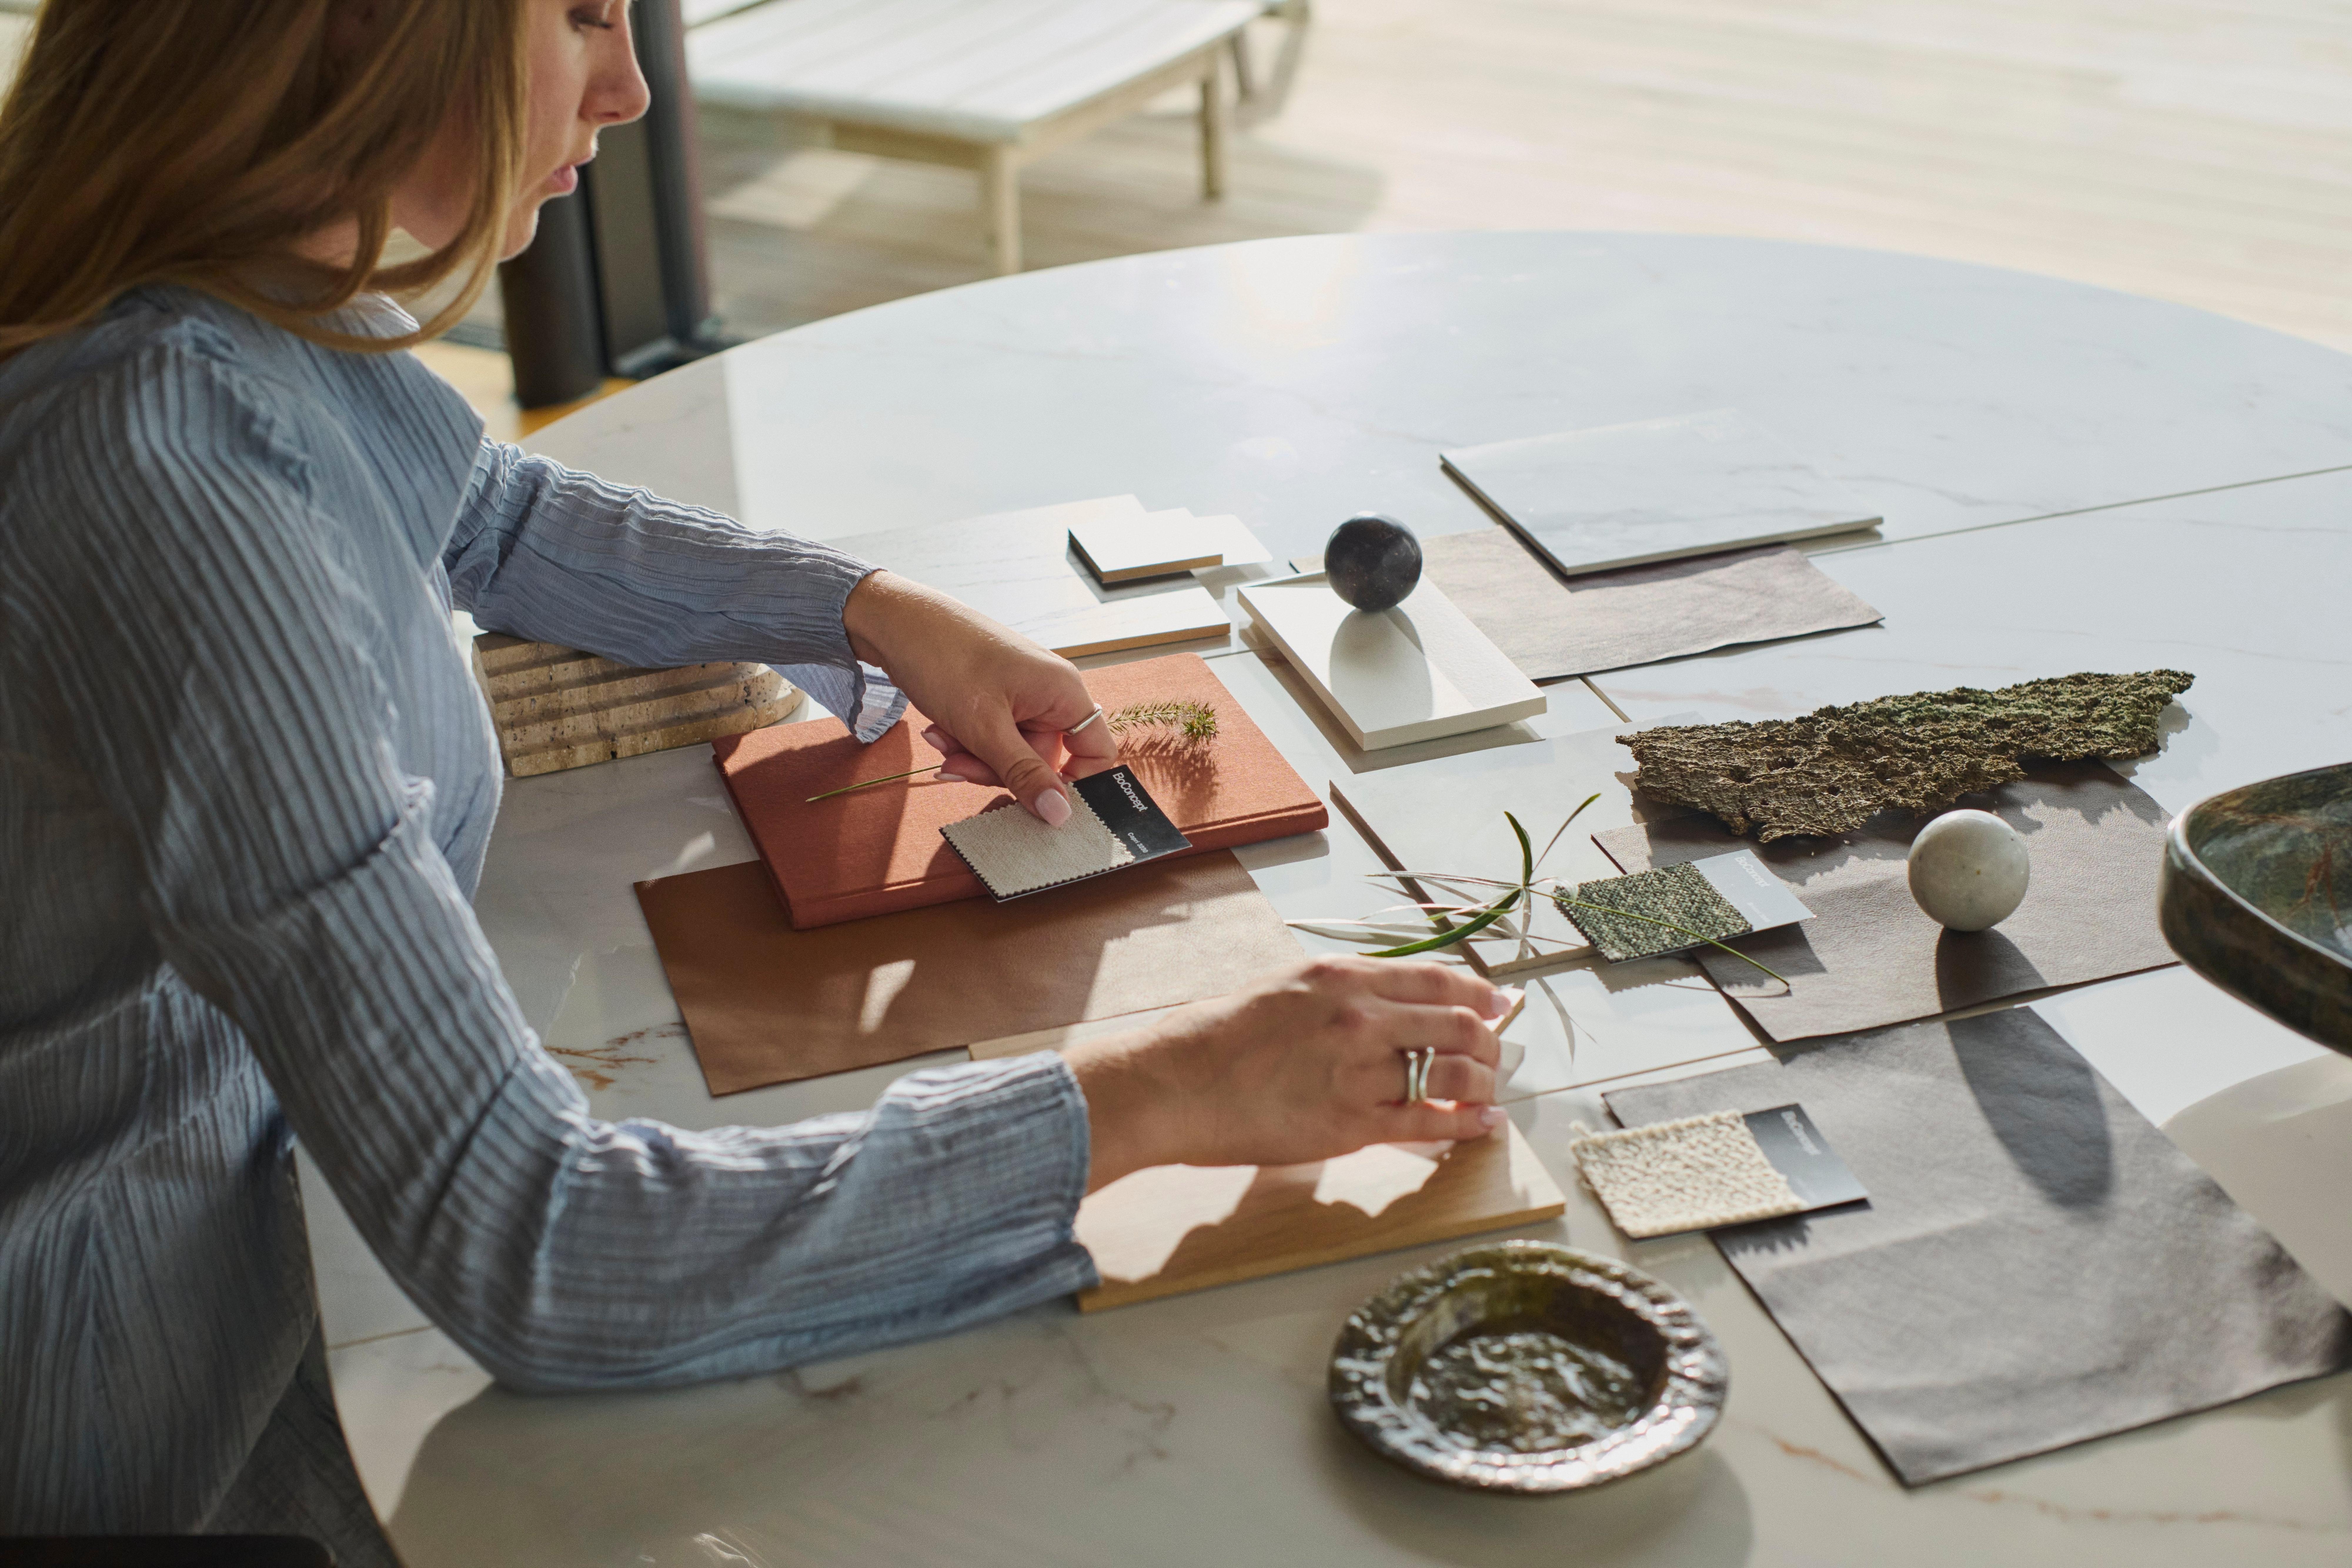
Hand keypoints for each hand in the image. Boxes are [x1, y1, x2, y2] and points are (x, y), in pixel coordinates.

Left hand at [841, 571, 1116, 822]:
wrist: (896, 622)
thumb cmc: (946, 659)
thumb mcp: (985, 728)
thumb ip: (1024, 773)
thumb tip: (1060, 815)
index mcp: (1064, 693)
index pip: (1097, 753)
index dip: (1074, 785)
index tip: (1038, 804)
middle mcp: (1050, 693)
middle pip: (1044, 760)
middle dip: (998, 770)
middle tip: (958, 765)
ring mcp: (1022, 695)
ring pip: (1011, 753)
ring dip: (974, 757)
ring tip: (942, 741)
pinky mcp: (996, 697)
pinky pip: (992, 738)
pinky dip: (966, 741)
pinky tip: (939, 730)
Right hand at [1064, 957, 1518, 1190]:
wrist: (1177, 1082)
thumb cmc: (1219, 1036)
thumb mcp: (1285, 987)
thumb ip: (1338, 992)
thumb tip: (1381, 1002)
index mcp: (1343, 978)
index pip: (1435, 978)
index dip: (1477, 992)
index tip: (1497, 1002)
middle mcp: (1361, 1018)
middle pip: (1457, 1024)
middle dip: (1488, 1040)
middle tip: (1496, 1053)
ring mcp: (1359, 1071)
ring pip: (1452, 1073)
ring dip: (1482, 1083)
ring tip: (1489, 1092)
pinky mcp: (1352, 1123)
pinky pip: (1427, 1123)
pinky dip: (1465, 1124)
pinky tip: (1482, 1126)